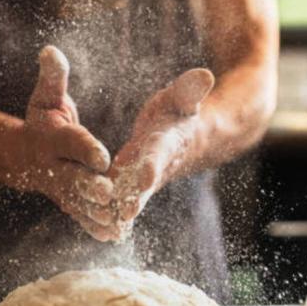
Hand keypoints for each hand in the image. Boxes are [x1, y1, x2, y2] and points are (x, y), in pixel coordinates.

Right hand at [9, 46, 115, 238]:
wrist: (21, 156)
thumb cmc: (42, 121)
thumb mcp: (46, 97)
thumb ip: (53, 77)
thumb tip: (50, 50)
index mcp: (53, 138)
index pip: (70, 142)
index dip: (85, 148)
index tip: (102, 155)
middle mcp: (54, 166)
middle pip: (72, 177)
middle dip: (89, 186)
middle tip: (109, 192)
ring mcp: (59, 188)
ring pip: (78, 202)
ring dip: (95, 212)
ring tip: (115, 220)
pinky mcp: (66, 202)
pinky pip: (79, 216)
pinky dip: (93, 226)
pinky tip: (112, 235)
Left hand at [103, 68, 215, 239]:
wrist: (189, 138)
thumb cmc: (179, 111)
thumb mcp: (183, 97)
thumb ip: (190, 89)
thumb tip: (206, 74)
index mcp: (167, 142)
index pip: (160, 153)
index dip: (153, 164)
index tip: (145, 176)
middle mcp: (157, 165)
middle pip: (145, 184)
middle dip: (136, 198)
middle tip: (124, 214)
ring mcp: (145, 178)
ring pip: (132, 197)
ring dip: (121, 211)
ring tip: (106, 227)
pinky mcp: (133, 185)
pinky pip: (123, 201)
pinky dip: (114, 215)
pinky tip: (100, 231)